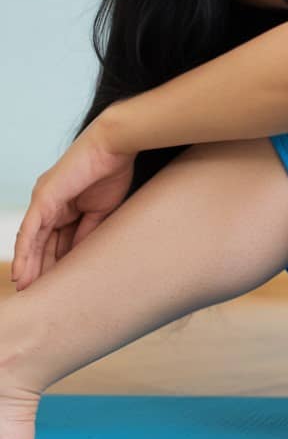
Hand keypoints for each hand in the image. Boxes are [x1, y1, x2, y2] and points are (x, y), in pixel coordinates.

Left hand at [12, 114, 135, 290]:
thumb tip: (78, 253)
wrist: (114, 146)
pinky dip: (25, 252)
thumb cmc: (113, 171)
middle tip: (35, 292)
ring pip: (31, 240)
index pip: (56, 239)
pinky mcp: (44, 198)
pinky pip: (30, 230)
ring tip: (26, 289)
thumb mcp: (101, 210)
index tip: (55, 284)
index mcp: (64, 205)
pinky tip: (22, 271)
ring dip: (28, 265)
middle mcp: (48, 204)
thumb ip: (88, 230)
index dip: (54, 262)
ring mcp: (43, 200)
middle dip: (38, 267)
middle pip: (41, 242)